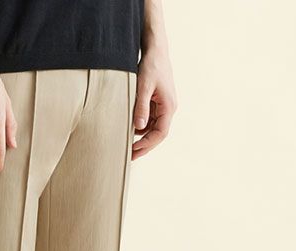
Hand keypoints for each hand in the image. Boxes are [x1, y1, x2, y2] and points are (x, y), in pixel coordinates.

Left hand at [132, 45, 176, 159]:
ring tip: (127, 145)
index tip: (134, 151)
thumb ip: (141, 107)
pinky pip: (150, 120)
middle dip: (144, 146)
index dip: (147, 145)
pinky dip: (140, 127)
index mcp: (169, 106)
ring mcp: (163, 106)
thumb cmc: (151, 65)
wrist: (155, 49)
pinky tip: (130, 129)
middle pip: (157, 134)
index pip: (160, 133)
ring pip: (153, 128)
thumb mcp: (143, 86)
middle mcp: (168, 108)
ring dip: (142, 137)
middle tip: (129, 156)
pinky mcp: (157, 103)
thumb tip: (139, 127)